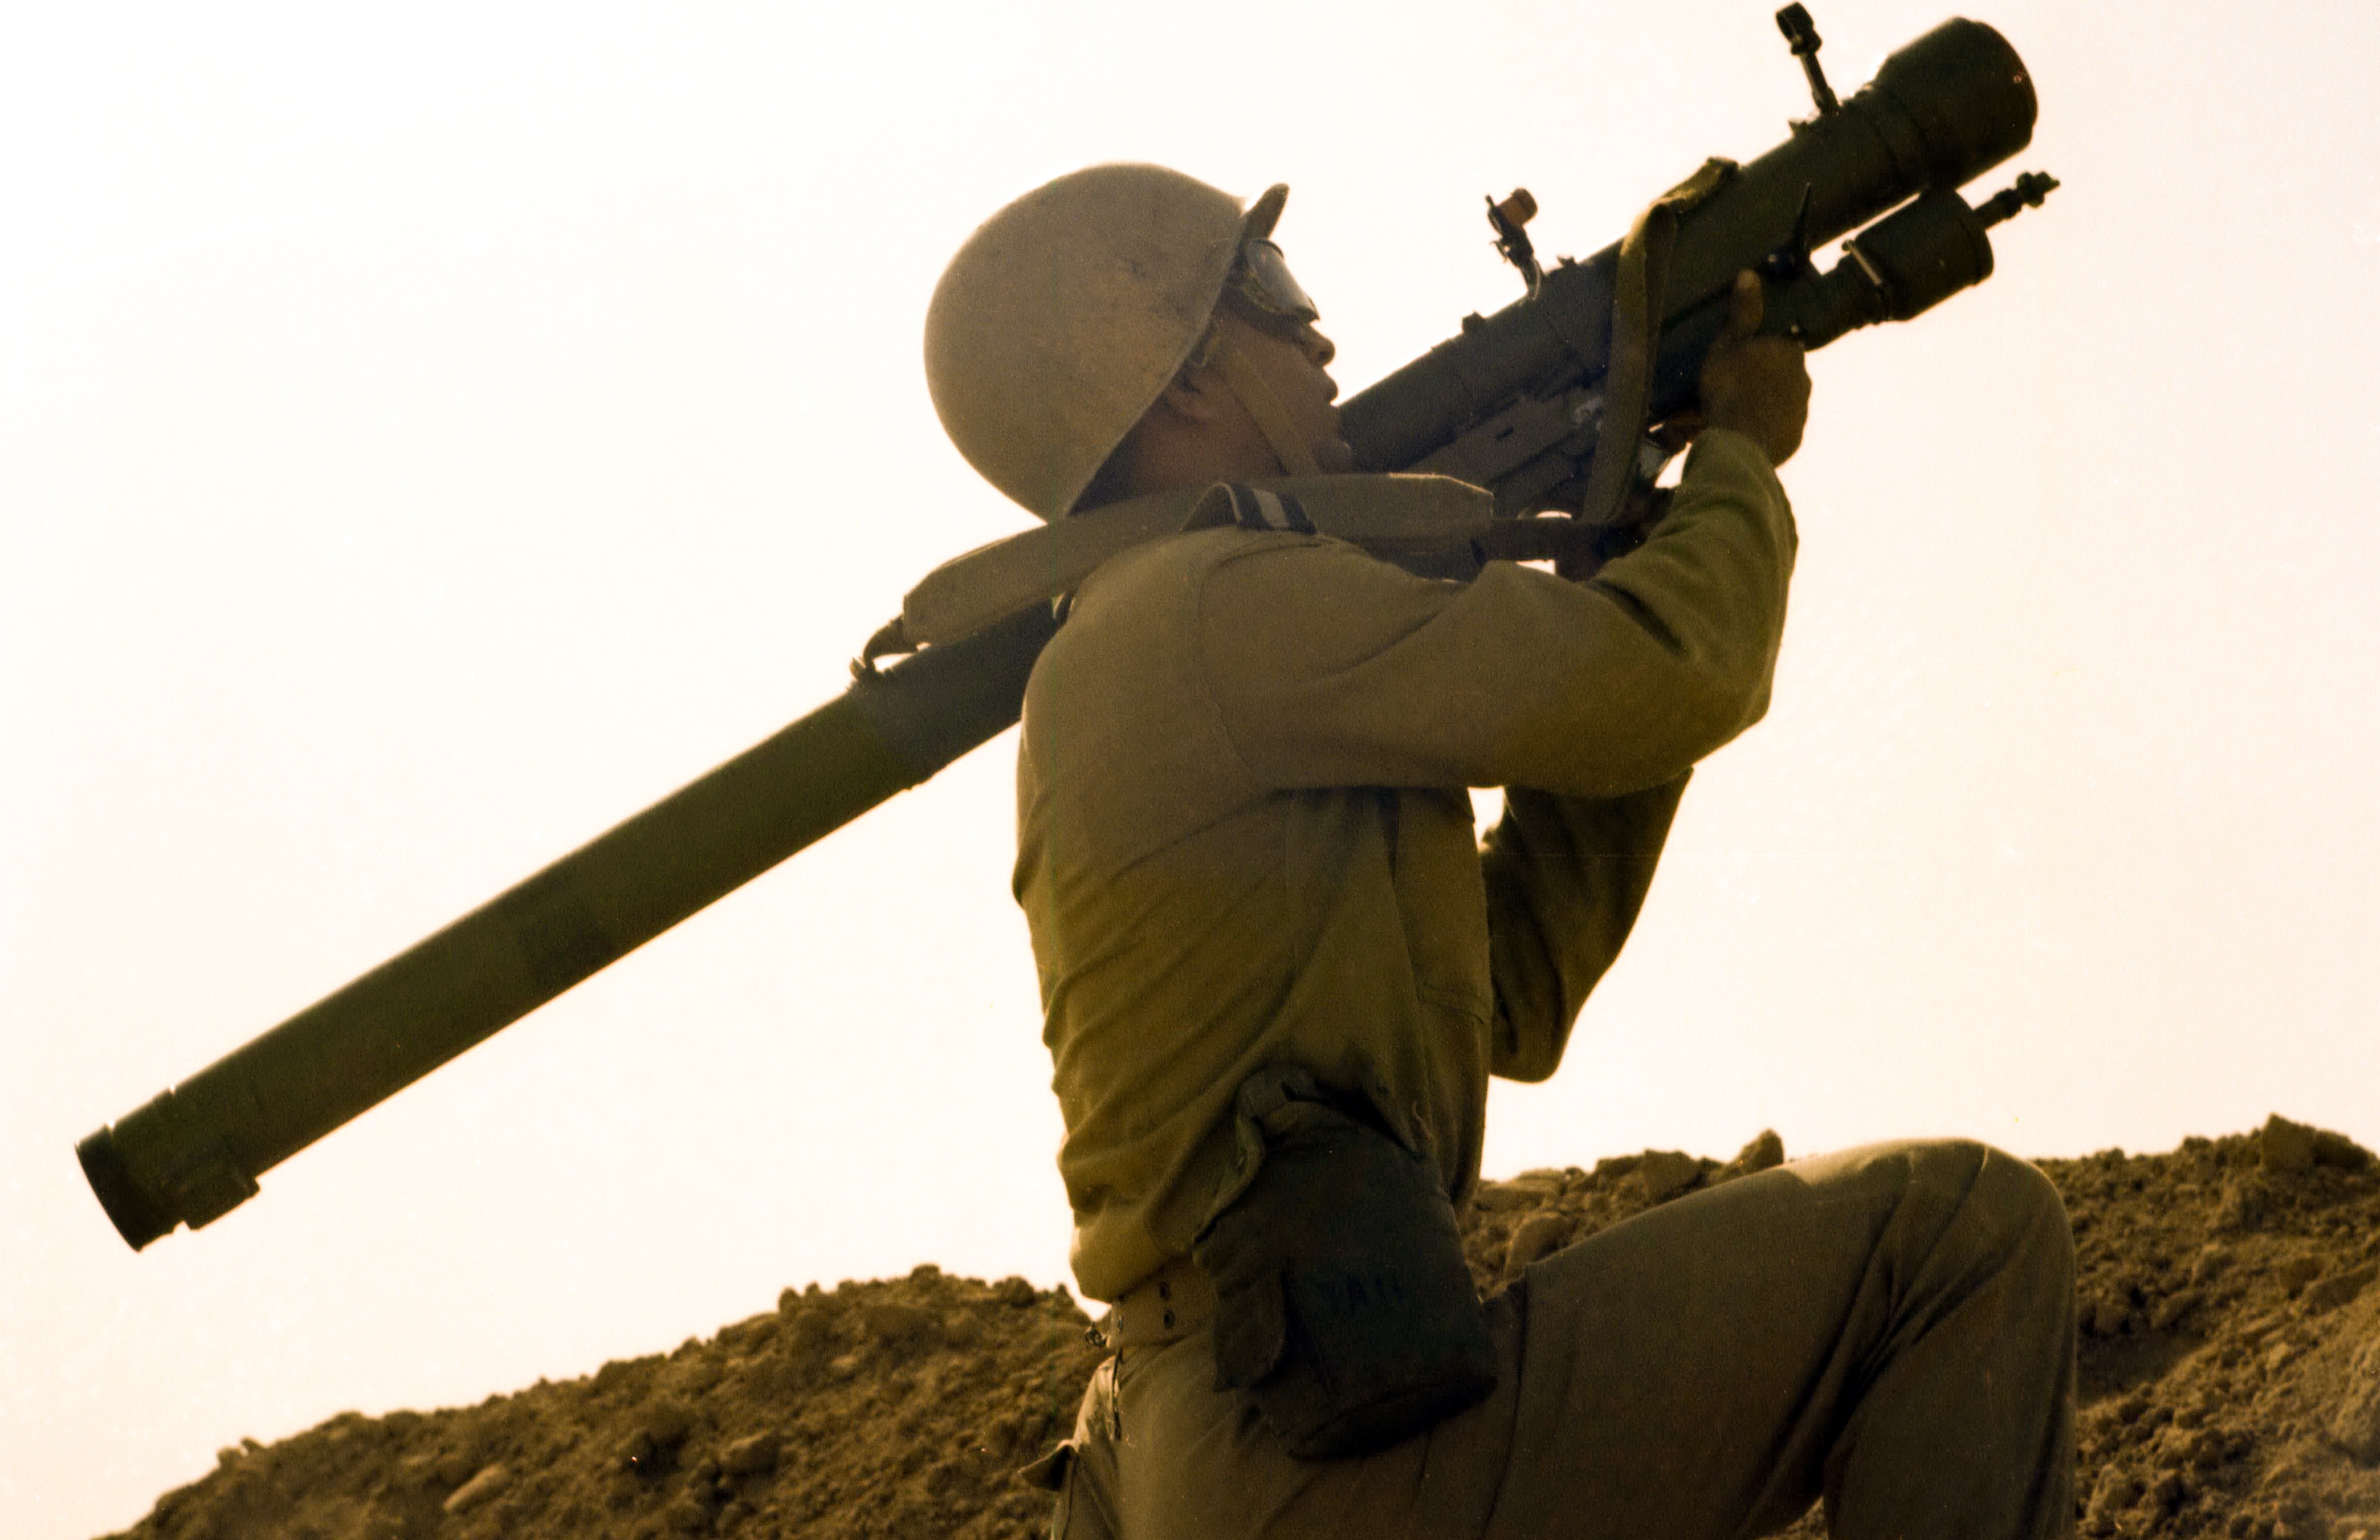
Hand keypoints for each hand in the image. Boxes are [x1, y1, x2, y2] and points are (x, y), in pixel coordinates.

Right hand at [1693, 271, 1809, 466]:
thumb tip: (1749, 275)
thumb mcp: (1728, 344)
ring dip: (1759, 406)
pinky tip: (1738, 433)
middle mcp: (1803, 380)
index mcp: (1789, 353)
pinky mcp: (1793, 438)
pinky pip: (1776, 429)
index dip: (1757, 353)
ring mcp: (1800, 412)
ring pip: (1778, 403)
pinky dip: (1760, 429)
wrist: (1740, 440)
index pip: (1779, 346)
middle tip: (1726, 391)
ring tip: (1729, 415)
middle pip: (1780, 375)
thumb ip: (1742, 313)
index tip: (1736, 363)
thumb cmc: (1731, 387)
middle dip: (1758, 381)